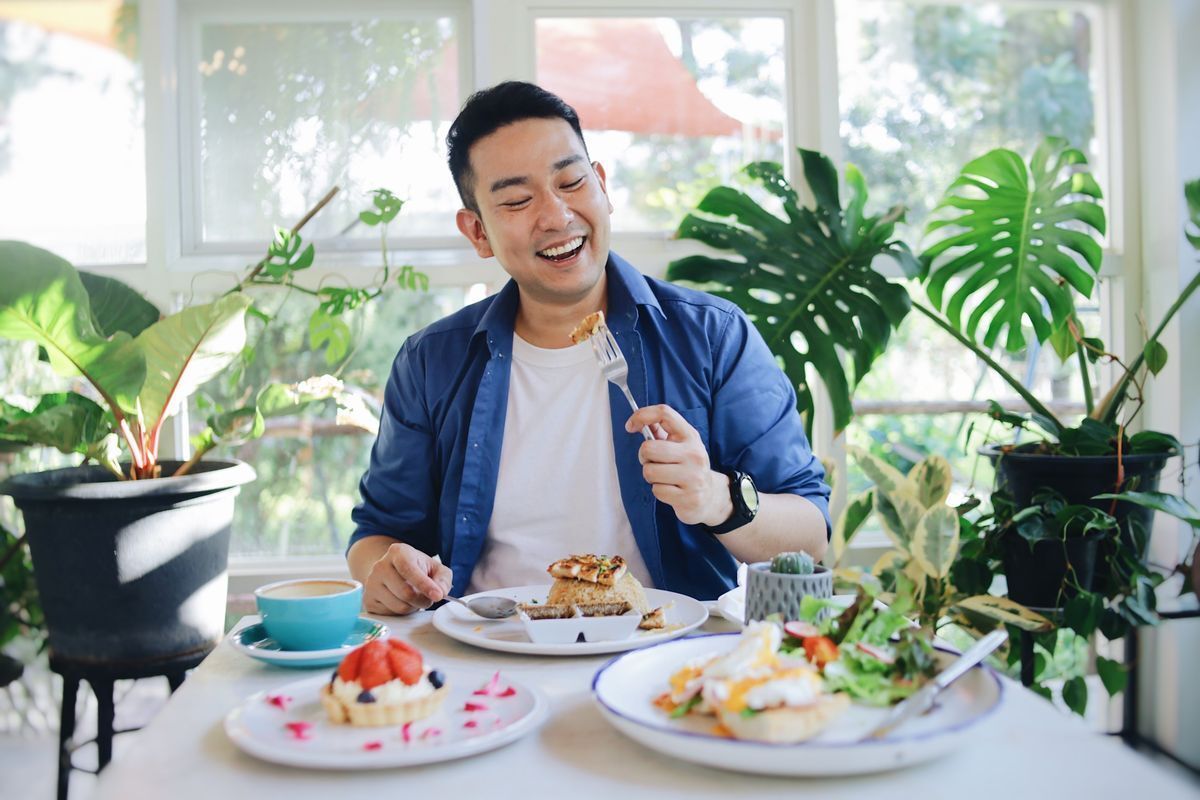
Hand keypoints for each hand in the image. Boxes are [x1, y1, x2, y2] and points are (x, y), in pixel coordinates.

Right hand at [362, 542, 452, 615]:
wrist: (391, 571)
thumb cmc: (416, 569)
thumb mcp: (434, 568)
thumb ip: (443, 578)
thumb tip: (441, 592)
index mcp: (397, 552)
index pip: (408, 569)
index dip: (424, 584)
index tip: (437, 595)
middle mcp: (380, 566)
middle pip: (406, 593)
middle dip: (423, 600)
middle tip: (428, 598)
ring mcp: (371, 584)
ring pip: (400, 606)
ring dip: (413, 607)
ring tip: (414, 598)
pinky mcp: (368, 600)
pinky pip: (391, 614)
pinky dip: (402, 612)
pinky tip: (401, 601)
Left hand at [626, 404, 731, 526]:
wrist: (710, 495)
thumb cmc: (688, 467)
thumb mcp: (681, 444)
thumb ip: (661, 431)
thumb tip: (639, 420)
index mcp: (690, 436)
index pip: (664, 413)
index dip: (642, 415)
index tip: (630, 426)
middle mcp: (694, 454)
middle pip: (648, 448)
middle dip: (644, 457)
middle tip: (653, 462)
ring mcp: (693, 476)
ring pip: (649, 472)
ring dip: (651, 476)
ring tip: (664, 477)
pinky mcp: (688, 497)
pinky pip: (657, 490)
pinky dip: (659, 491)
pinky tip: (671, 490)